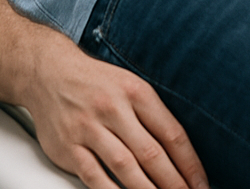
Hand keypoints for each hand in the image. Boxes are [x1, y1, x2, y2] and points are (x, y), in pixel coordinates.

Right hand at [21, 38, 208, 188]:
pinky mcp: (68, 146)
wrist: (47, 71)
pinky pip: (94, 176)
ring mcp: (89, 128)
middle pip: (152, 154)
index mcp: (136, 92)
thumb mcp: (130, 85)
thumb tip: (181, 154)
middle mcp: (113, 108)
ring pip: (125, 167)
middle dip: (174, 183)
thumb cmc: (95, 83)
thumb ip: (153, 116)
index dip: (190, 165)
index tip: (201, 184)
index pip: (172, 134)